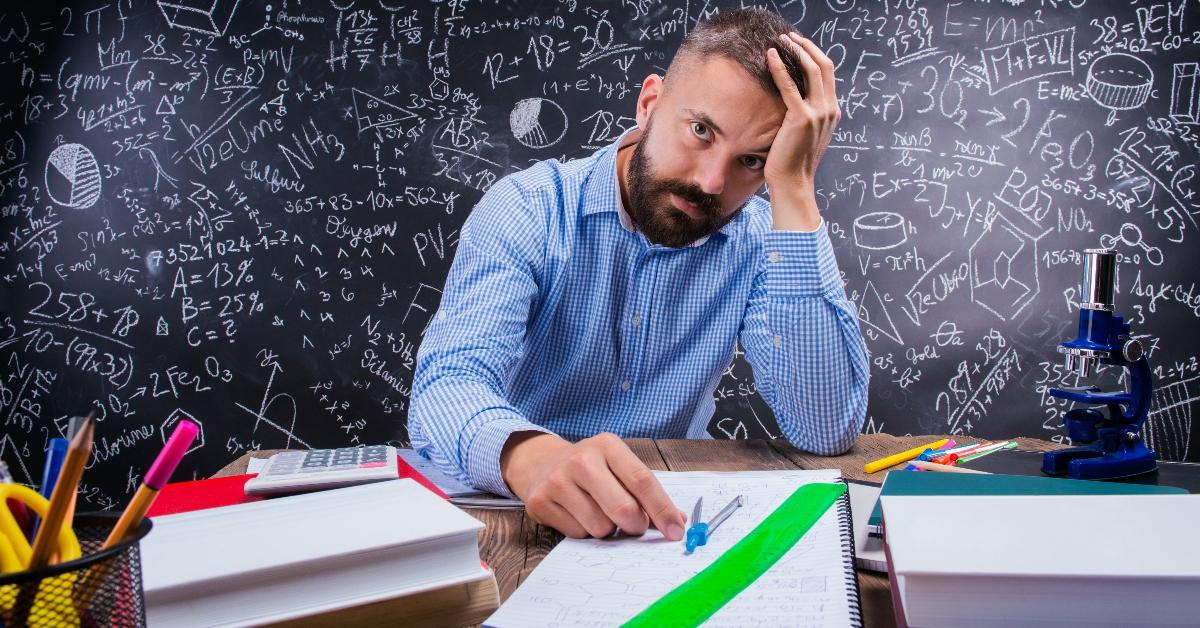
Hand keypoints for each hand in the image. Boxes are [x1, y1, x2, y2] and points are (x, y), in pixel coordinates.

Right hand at [500, 431, 687, 539]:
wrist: (541, 463)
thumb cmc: (592, 469)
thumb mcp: (619, 468)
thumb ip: (647, 493)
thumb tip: (678, 521)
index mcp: (607, 445)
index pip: (642, 480)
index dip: (662, 509)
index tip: (676, 531)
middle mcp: (581, 460)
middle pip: (623, 509)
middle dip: (635, 526)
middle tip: (634, 526)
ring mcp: (557, 481)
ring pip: (600, 527)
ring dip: (608, 530)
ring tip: (599, 513)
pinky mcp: (540, 502)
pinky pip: (577, 534)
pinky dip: (585, 532)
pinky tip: (578, 515)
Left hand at [764, 33, 840, 229]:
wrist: (793, 182)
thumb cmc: (792, 160)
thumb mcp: (805, 134)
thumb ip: (806, 114)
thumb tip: (793, 100)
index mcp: (832, 111)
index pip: (827, 73)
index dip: (814, 54)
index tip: (798, 44)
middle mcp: (829, 109)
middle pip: (823, 65)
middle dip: (806, 46)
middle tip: (788, 36)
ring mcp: (818, 113)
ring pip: (811, 69)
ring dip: (795, 51)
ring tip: (780, 40)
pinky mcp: (801, 118)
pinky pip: (790, 85)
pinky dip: (780, 67)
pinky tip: (770, 57)